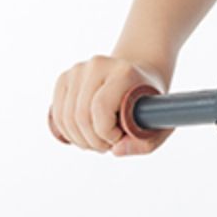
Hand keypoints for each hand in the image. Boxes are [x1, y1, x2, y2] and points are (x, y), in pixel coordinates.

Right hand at [48, 55, 169, 154]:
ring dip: (80, 140)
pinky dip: (68, 132)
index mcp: (123, 72)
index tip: (119, 138)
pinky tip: (83, 135)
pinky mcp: (64, 77)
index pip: (101, 108)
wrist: (136, 75)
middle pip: (81, 116)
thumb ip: (145, 144)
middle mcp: (98, 65)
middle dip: (93, 141)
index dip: (106, 133)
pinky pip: (58, 114)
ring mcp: (78, 70)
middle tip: (107, 145)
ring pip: (66, 118)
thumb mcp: (158, 124)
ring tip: (96, 141)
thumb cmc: (146, 103)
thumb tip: (116, 151)